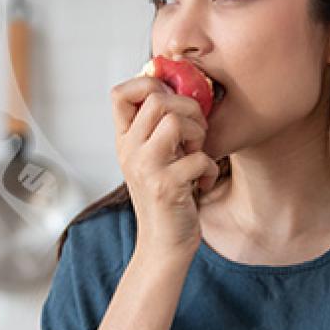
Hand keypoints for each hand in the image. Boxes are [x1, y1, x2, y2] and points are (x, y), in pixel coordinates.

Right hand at [110, 74, 218, 261]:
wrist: (163, 245)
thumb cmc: (165, 198)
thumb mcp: (153, 158)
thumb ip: (158, 127)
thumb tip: (179, 87)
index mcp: (125, 141)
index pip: (119, 93)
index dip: (148, 84)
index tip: (171, 99)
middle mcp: (129, 151)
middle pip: (157, 99)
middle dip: (189, 108)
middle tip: (195, 132)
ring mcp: (146, 168)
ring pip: (176, 121)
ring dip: (198, 134)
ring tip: (197, 154)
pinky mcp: (166, 187)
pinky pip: (199, 158)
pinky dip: (210, 169)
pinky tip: (204, 182)